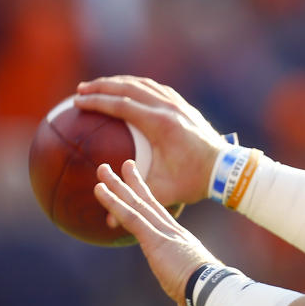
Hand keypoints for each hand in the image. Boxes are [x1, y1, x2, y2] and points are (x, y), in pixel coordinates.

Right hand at [75, 76, 225, 206]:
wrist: (226, 168)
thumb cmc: (193, 181)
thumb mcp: (163, 192)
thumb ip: (133, 202)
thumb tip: (108, 223)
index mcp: (159, 124)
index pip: (121, 105)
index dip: (97, 102)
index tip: (77, 102)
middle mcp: (168, 108)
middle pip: (128, 87)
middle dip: (101, 86)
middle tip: (80, 90)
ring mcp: (178, 104)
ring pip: (143, 84)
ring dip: (119, 82)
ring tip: (99, 86)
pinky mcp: (184, 106)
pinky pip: (156, 88)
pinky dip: (138, 86)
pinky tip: (128, 90)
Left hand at [94, 160, 216, 305]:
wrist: (213, 290)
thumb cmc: (207, 296)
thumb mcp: (192, 292)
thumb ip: (185, 296)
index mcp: (181, 241)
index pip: (160, 215)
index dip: (148, 198)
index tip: (141, 186)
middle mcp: (172, 231)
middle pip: (148, 201)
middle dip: (132, 183)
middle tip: (120, 165)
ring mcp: (164, 232)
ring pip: (135, 204)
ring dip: (116, 186)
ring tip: (101, 170)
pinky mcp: (156, 239)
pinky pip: (130, 216)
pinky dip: (113, 202)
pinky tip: (99, 191)